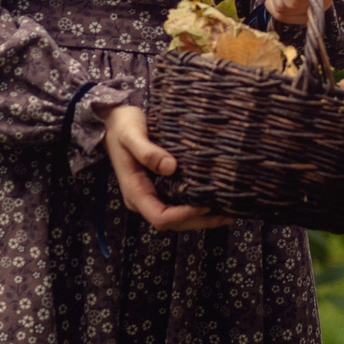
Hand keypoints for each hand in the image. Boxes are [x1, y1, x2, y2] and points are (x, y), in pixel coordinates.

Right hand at [103, 104, 231, 231]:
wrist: (113, 121)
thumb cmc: (122, 126)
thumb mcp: (131, 135)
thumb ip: (147, 152)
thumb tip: (170, 167)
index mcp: (134, 191)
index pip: (160, 216)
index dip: (184, 215)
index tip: (206, 204)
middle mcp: (143, 199)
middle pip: (173, 222)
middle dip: (200, 221)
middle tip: (229, 215)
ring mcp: (151, 194)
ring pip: (177, 217)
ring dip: (202, 217)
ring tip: (229, 211)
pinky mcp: (159, 187)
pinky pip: (178, 203)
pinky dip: (197, 206)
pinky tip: (216, 199)